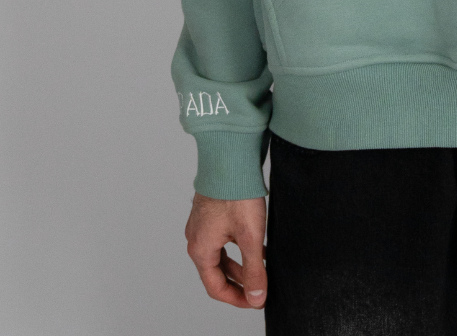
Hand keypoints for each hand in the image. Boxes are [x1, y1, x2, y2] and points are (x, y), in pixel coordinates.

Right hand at [184, 192, 267, 308]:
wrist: (229, 156)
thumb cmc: (236, 192)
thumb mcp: (250, 236)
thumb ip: (254, 270)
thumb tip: (256, 297)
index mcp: (200, 249)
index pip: (215, 287)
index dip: (236, 299)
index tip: (255, 301)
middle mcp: (196, 238)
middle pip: (216, 272)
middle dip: (238, 283)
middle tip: (258, 288)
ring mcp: (201, 224)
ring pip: (219, 255)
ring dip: (238, 264)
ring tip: (260, 268)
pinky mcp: (210, 212)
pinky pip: (221, 239)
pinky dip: (237, 247)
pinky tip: (256, 244)